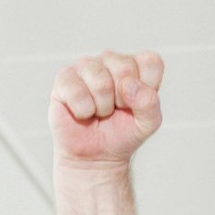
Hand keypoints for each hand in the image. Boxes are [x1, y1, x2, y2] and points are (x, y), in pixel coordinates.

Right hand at [49, 50, 163, 166]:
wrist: (94, 155)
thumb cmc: (121, 134)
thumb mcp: (147, 123)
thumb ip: (150, 103)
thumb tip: (128, 85)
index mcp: (135, 64)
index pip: (150, 62)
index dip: (145, 90)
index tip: (135, 104)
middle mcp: (110, 59)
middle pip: (125, 70)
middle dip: (122, 101)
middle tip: (114, 110)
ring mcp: (86, 66)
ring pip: (101, 83)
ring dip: (102, 108)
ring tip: (98, 111)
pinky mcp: (64, 77)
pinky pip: (77, 92)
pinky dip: (83, 111)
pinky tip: (81, 113)